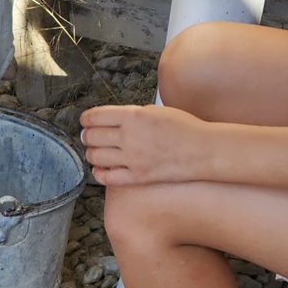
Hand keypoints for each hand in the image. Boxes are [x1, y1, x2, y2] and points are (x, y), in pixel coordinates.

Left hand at [79, 104, 208, 186]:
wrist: (202, 150)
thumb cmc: (183, 127)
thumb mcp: (155, 110)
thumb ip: (132, 115)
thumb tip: (112, 120)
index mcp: (133, 116)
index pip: (96, 116)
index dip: (86, 118)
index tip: (85, 120)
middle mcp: (129, 137)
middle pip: (92, 136)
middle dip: (86, 135)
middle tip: (87, 136)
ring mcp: (132, 159)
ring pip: (96, 156)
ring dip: (91, 152)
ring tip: (94, 150)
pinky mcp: (137, 177)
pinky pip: (107, 177)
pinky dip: (98, 172)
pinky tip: (100, 168)